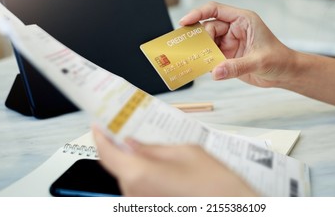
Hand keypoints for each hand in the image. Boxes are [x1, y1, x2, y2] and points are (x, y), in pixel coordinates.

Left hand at [92, 126, 257, 196]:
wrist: (236, 208)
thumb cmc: (216, 185)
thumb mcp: (185, 152)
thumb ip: (153, 148)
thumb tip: (133, 144)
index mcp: (139, 174)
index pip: (107, 153)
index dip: (100, 137)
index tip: (98, 126)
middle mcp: (135, 194)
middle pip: (117, 166)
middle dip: (120, 148)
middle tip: (126, 131)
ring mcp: (143, 205)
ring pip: (128, 179)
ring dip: (133, 163)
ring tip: (149, 149)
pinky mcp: (151, 209)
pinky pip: (140, 190)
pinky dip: (143, 176)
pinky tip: (158, 168)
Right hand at [179, 1, 296, 87]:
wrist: (286, 73)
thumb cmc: (279, 59)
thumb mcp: (259, 61)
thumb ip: (236, 67)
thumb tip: (215, 71)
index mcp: (243, 20)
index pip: (215, 10)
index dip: (198, 13)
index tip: (184, 22)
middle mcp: (234, 29)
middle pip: (208, 28)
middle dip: (199, 39)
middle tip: (189, 49)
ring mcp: (229, 42)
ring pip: (207, 43)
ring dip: (201, 51)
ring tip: (193, 59)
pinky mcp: (227, 56)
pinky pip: (211, 57)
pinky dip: (205, 62)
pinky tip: (200, 67)